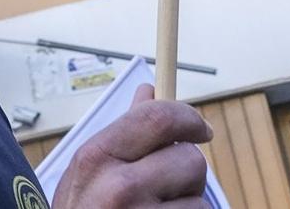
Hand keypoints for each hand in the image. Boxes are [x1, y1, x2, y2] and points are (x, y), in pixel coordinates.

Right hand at [52, 84, 212, 207]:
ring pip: (200, 202)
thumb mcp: (89, 174)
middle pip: (191, 160)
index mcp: (96, 159)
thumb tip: (149, 91)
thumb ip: (123, 134)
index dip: (188, 118)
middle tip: (167, 188)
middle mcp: (119, 189)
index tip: (201, 129)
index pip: (158, 117)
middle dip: (186, 175)